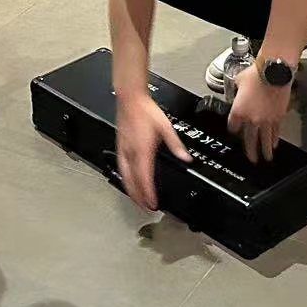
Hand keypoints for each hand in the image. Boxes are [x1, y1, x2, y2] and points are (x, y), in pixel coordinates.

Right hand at [116, 93, 191, 211]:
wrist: (130, 98)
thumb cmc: (146, 110)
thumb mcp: (166, 127)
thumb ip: (176, 145)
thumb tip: (186, 158)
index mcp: (143, 150)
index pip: (145, 177)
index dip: (148, 193)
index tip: (153, 204)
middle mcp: (131, 152)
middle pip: (133, 181)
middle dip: (139, 197)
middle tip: (146, 208)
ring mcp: (124, 150)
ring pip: (125, 176)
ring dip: (131, 190)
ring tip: (137, 200)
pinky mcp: (120, 146)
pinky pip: (121, 167)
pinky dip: (125, 179)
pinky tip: (128, 181)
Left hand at [227, 64, 292, 163]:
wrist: (273, 72)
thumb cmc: (256, 74)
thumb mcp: (238, 81)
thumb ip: (236, 90)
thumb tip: (237, 90)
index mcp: (238, 111)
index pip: (233, 127)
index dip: (233, 131)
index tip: (235, 134)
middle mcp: (251, 119)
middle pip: (249, 140)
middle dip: (250, 151)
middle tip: (251, 159)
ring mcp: (265, 120)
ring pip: (264, 140)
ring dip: (265, 150)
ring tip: (266, 158)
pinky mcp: (278, 117)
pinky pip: (275, 132)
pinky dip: (275, 139)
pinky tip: (275, 144)